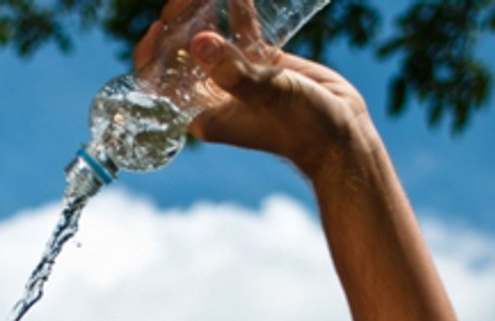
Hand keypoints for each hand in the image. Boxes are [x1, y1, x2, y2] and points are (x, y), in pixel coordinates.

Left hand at [133, 17, 374, 177]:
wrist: (341, 135)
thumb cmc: (301, 127)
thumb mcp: (265, 96)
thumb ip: (232, 71)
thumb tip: (199, 42)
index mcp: (204, 112)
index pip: (162, 83)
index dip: (153, 54)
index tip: (159, 27)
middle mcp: (214, 94)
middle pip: (183, 53)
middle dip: (180, 23)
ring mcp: (237, 76)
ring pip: (210, 37)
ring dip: (204, 11)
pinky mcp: (261, 62)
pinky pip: (241, 30)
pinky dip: (235, 8)